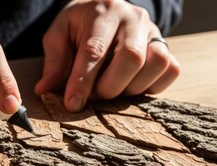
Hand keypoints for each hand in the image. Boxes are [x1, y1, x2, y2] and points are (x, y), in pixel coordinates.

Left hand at [35, 0, 179, 111]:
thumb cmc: (80, 25)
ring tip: (113, 86)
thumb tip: (45, 91)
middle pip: (131, 58)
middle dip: (109, 86)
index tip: (72, 104)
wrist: (106, 8)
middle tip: (95, 95)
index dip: (83, 81)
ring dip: (131, 87)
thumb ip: (55, 62)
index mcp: (103, 11)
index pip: (94, 49)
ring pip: (155, 65)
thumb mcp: (60, 35)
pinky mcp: (166, 46)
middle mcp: (134, 18)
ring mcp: (154, 31)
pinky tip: (132, 84)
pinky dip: (151, 86)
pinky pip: (170, 70)